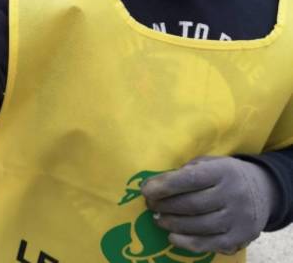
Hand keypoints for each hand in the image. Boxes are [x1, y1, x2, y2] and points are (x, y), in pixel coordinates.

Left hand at [141, 156, 277, 254]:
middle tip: (149, 205)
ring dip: (172, 223)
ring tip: (157, 219)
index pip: (191, 179)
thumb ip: (186, 171)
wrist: (263, 190)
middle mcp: (233, 194)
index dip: (165, 186)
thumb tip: (156, 184)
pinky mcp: (239, 237)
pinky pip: (210, 243)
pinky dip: (187, 242)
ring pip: (199, 225)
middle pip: (192, 204)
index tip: (145, 190)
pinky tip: (172, 236)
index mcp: (223, 172)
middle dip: (165, 206)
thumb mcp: (209, 163)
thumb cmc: (224, 174)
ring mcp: (238, 218)